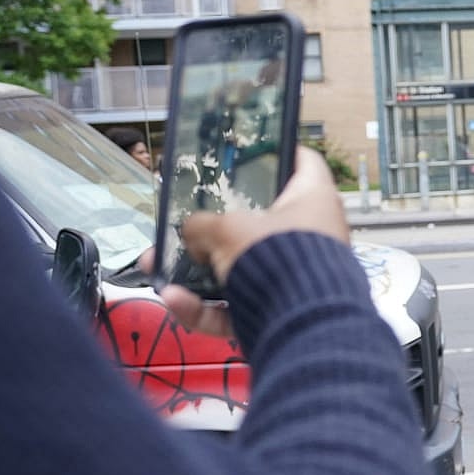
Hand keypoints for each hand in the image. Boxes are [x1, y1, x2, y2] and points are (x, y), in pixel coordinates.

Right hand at [141, 146, 347, 336]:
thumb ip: (202, 226)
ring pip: (242, 269)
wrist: (300, 324)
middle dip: (215, 229)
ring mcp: (298, 275)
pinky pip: (240, 306)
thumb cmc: (276, 258)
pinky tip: (173, 301)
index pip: (303, 162)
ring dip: (198, 273)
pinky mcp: (282, 311)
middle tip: (185, 225)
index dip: (279, 151)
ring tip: (159, 267)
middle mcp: (312, 235)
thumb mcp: (227, 228)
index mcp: (314, 200)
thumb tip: (193, 237)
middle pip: (260, 222)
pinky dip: (207, 308)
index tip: (253, 150)